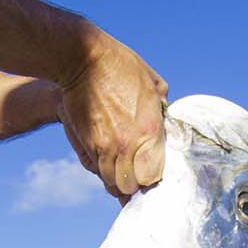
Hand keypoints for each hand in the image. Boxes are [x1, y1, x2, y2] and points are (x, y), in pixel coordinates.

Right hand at [57, 29, 167, 198]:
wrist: (83, 61)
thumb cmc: (119, 66)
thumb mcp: (151, 81)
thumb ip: (161, 104)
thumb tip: (164, 116)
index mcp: (151, 130)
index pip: (155, 174)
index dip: (153, 178)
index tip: (151, 175)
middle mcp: (131, 145)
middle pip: (135, 186)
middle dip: (136, 186)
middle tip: (136, 180)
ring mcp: (108, 148)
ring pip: (115, 185)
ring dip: (118, 184)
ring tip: (121, 177)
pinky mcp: (89, 145)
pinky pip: (98, 172)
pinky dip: (103, 173)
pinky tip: (106, 166)